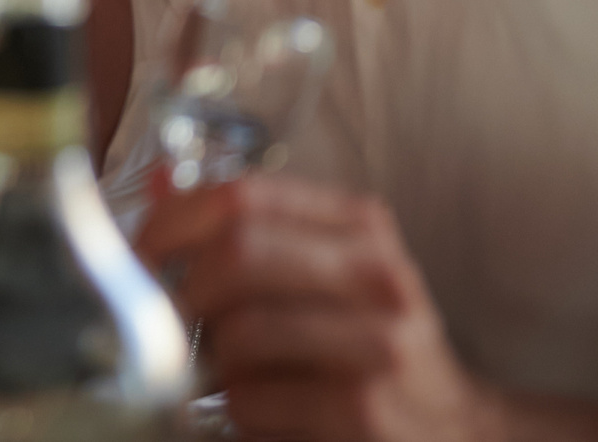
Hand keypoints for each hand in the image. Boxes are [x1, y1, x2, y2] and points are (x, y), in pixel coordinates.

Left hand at [143, 175, 503, 441]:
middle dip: (183, 294)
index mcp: (361, 226)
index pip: (241, 195)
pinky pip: (253, 397)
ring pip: (239, 333)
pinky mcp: (364, 410)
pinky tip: (265, 412)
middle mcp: (378, 275)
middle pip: (236, 256)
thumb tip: (156, 180)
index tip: (138, 254)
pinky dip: (238, 408)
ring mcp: (378, 344)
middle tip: (167, 325)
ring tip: (232, 375)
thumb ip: (249, 230)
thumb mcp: (324, 273)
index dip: (170, 221)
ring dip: (214, 363)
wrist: (460, 432)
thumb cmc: (370, 348)